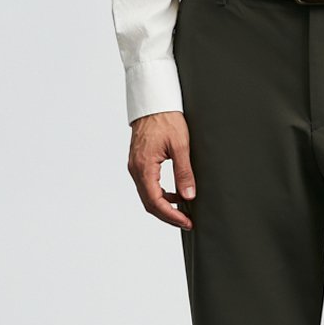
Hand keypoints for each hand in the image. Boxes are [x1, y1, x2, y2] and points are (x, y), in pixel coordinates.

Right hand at [127, 112, 195, 229]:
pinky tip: (174, 195)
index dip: (171, 215)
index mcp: (144, 167)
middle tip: (186, 222)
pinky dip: (159, 194)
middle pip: (149, 203)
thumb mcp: (181, 146)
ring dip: (163, 206)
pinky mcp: (138, 163)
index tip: (186, 222)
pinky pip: (146, 185)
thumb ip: (184, 173)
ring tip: (182, 211)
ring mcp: (135, 166)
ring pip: (147, 196)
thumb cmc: (166, 119)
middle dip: (168, 215)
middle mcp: (135, 169)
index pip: (155, 201)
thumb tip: (188, 196)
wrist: (154, 103)